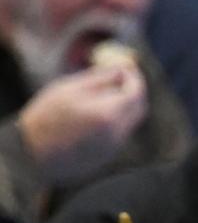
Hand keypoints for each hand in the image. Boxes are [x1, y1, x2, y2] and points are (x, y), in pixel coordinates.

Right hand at [17, 64, 148, 185]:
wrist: (32, 152)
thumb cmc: (45, 116)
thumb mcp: (69, 88)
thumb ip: (100, 78)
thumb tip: (122, 68)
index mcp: (108, 114)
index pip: (136, 93)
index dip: (135, 78)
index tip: (129, 67)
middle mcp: (117, 133)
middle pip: (139, 108)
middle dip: (135, 91)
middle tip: (123, 77)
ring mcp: (115, 146)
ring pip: (131, 121)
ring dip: (125, 104)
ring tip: (106, 91)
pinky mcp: (109, 154)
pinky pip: (121, 132)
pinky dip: (117, 118)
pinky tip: (98, 110)